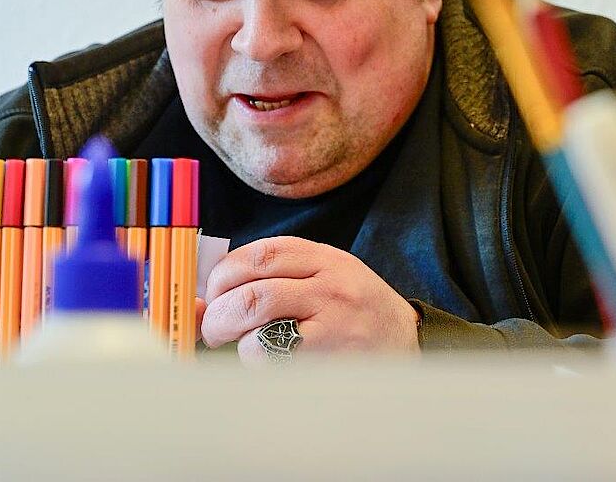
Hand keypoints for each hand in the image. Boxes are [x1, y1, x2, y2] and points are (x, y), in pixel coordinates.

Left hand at [200, 236, 420, 360]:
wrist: (408, 344)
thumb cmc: (356, 313)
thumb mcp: (327, 278)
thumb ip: (279, 277)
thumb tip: (207, 296)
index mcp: (326, 259)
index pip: (262, 253)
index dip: (225, 273)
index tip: (214, 291)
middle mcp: (330, 284)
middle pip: (252, 288)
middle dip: (218, 310)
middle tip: (212, 327)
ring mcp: (332, 321)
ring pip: (257, 317)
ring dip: (229, 333)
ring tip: (231, 343)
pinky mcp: (330, 356)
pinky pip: (271, 354)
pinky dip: (252, 358)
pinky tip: (265, 361)